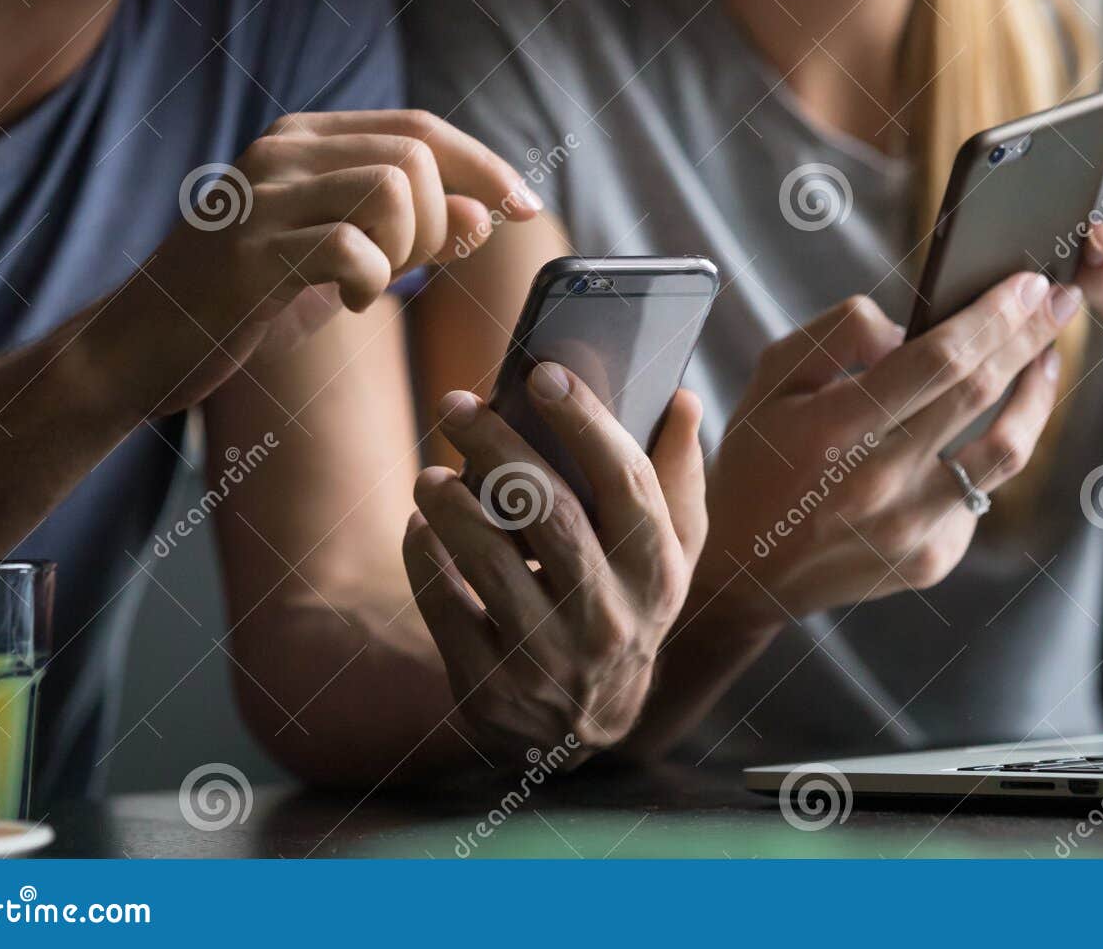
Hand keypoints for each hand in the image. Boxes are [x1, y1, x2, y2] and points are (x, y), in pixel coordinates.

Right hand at [95, 110, 537, 415]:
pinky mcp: (247, 252)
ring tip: (369, 283)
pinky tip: (345, 305)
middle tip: (404, 269)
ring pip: (392, 188)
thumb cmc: (242, 303)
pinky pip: (352, 247)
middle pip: (417, 155)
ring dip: (406, 248)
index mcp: (304, 139)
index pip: (421, 128)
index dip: (485, 167)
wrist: (136, 348)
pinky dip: (370, 282)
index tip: (525, 208)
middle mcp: (281, 150)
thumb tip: (484, 214)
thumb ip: (408, 233)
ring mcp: (260, 196)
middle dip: (439, 222)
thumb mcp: (336, 259)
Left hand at [402, 364, 705, 763]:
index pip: (625, 480)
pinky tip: (420, 524)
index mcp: (656, 570)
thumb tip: (681, 398)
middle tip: (457, 404)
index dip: (584, 421)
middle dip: (496, 446)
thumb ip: (676, 476)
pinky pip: (444, 606)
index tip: (543, 373)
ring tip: (432, 473)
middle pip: (548, 511)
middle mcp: (609, 615)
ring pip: (489, 560)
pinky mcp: (491, 686)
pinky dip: (425, 556)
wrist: (586, 728)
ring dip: (451, 504)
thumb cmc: (627, 608)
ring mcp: (548, 656)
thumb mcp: (668, 553)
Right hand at [693, 277, 1080, 629]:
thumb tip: (908, 330)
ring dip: (1036, 397)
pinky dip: (987, 454)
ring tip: (1044, 361)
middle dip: (1030, 337)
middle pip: (982, 394)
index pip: (939, 360)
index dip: (994, 316)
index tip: (1028, 283)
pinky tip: (979, 432)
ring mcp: (910, 529)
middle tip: (1060, 301)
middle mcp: (878, 483)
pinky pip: (980, 494)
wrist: (745, 570)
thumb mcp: (771, 379)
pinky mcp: (931, 560)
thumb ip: (838, 336)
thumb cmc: (756, 462)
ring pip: (1006, 452)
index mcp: (834, 430)